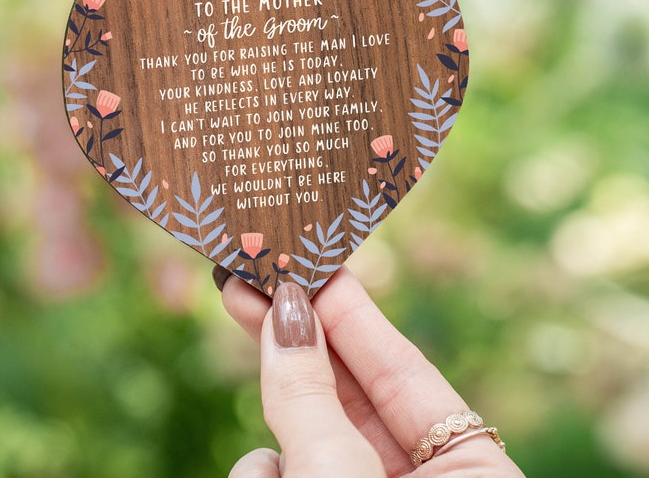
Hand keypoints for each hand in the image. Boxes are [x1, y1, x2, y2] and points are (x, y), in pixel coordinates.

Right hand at [218, 267, 524, 476]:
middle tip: (244, 284)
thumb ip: (309, 397)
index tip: (304, 256)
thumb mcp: (342, 475)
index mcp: (468, 470)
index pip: (400, 364)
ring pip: (302, 442)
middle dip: (291, 345)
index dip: (345, 306)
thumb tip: (284, 310)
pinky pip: (283, 477)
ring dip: (272, 443)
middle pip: (344, 393)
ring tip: (268, 468)